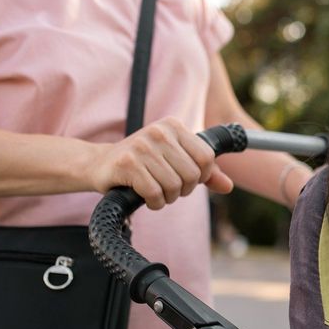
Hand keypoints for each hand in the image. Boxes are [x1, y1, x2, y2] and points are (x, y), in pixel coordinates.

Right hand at [89, 117, 233, 208]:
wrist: (100, 164)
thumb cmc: (143, 163)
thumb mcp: (175, 161)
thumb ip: (205, 172)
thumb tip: (228, 186)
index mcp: (173, 126)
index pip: (207, 157)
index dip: (202, 176)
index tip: (188, 179)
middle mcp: (159, 132)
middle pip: (193, 175)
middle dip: (184, 189)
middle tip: (169, 187)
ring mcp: (142, 147)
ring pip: (174, 186)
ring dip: (167, 198)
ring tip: (156, 190)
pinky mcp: (127, 164)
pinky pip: (155, 194)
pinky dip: (154, 202)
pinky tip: (145, 196)